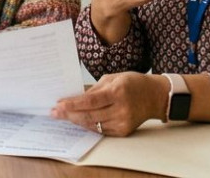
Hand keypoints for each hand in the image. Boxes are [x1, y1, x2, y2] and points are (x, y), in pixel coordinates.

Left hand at [52, 72, 166, 135]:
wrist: (154, 96)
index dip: (73, 104)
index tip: (59, 104)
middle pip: (89, 116)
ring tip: (63, 116)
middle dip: (69, 114)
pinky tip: (79, 120)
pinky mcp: (123, 131)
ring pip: (94, 125)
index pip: (90, 101)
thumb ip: (94, 89)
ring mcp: (123, 122)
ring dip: (77, 121)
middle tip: (55, 112)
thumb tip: (76, 99)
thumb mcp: (113, 78)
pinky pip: (101, 130)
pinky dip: (89, 125)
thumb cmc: (133, 83)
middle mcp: (121, 109)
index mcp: (118, 92)